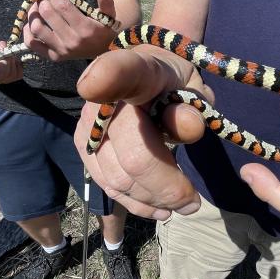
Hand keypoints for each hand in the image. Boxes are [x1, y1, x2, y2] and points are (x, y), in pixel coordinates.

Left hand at [22, 0, 119, 60]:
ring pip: (37, 28)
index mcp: (85, 28)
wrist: (105, 53)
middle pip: (47, 14)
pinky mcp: (54, 57)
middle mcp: (72, 41)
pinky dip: (27, 31)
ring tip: (36, 5)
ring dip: (32, 13)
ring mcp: (61, 51)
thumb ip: (107, 3)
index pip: (62, 5)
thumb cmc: (105, 30)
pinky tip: (31, 21)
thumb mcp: (110, 16)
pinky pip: (32, 44)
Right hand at [74, 46, 213, 219]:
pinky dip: (137, 203)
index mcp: (137, 70)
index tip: (95, 85)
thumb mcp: (193, 87)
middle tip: (194, 202)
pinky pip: (108, 186)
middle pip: (132, 155)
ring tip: (182, 205)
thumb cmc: (174, 82)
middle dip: (167, 188)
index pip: (119, 71)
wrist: (148, 74)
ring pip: (119, 179)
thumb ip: (193, 105)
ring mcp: (88, 125)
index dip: (106, 76)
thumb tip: (189, 126)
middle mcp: (103, 98)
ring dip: (153, 200)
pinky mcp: (85, 147)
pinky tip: (159, 208)